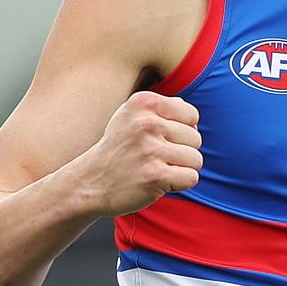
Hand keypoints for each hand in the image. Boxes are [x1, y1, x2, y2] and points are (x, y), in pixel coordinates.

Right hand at [79, 91, 202, 215]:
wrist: (91, 181)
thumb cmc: (119, 147)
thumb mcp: (131, 116)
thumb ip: (162, 108)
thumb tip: (192, 115)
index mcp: (143, 103)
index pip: (191, 115)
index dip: (182, 131)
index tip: (160, 139)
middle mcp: (146, 123)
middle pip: (195, 138)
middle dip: (181, 151)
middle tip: (155, 158)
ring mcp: (150, 149)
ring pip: (196, 159)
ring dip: (181, 169)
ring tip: (157, 168)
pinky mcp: (155, 175)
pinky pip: (191, 177)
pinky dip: (179, 183)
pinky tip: (159, 181)